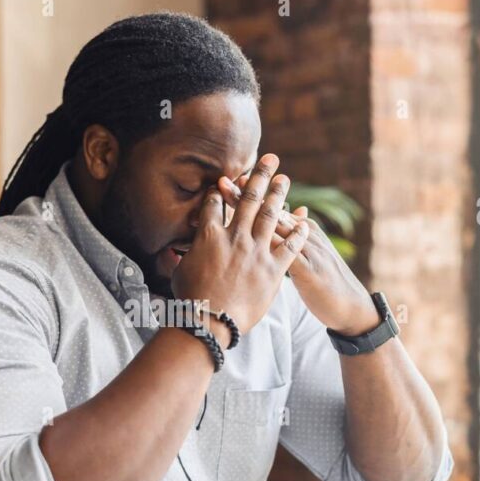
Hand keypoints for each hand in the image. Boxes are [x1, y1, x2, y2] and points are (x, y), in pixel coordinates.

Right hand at [171, 154, 310, 344]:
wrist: (210, 321)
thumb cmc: (190, 300)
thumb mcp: (180, 271)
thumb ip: (185, 256)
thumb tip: (175, 252)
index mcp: (210, 235)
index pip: (216, 203)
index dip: (222, 189)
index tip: (228, 179)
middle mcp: (235, 237)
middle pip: (248, 199)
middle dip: (259, 176)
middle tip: (270, 159)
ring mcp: (256, 252)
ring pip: (270, 215)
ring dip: (278, 194)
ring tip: (284, 178)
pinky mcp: (272, 270)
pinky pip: (290, 246)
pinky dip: (297, 232)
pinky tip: (304, 220)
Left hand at [219, 169, 377, 335]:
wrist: (352, 306)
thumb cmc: (328, 283)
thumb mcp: (313, 254)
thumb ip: (300, 235)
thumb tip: (293, 211)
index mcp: (306, 230)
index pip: (275, 208)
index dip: (254, 194)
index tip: (233, 181)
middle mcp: (306, 234)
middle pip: (271, 211)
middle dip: (246, 196)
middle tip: (223, 181)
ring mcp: (307, 250)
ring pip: (274, 227)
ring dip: (249, 212)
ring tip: (228, 201)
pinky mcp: (307, 270)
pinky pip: (282, 252)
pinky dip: (263, 242)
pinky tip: (244, 237)